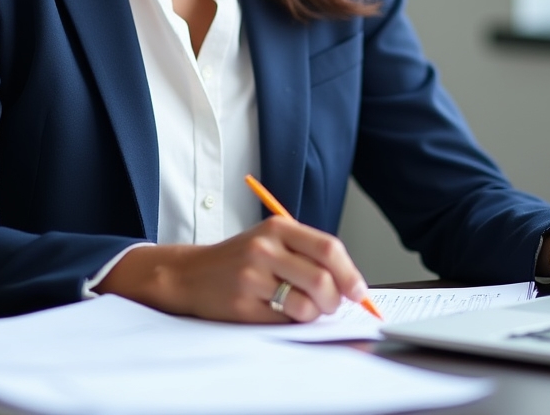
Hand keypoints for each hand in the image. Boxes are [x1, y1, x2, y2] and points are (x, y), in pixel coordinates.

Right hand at [96, 216, 368, 322]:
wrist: (192, 274)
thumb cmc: (242, 259)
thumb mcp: (273, 241)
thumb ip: (309, 254)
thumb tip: (352, 285)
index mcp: (278, 227)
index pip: (328, 248)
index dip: (349, 273)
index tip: (358, 291)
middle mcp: (265, 248)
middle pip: (322, 279)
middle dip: (335, 300)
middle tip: (331, 305)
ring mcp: (252, 277)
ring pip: (306, 305)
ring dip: (313, 314)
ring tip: (302, 308)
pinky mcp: (242, 305)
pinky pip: (284, 321)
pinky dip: (291, 322)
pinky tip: (278, 311)